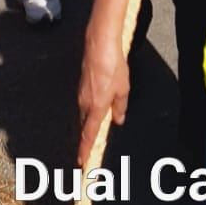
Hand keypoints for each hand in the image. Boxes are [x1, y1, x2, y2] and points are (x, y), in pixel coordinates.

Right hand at [77, 31, 129, 161]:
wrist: (100, 44)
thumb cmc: (112, 65)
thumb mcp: (124, 89)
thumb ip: (120, 107)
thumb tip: (119, 118)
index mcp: (96, 107)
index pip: (89, 134)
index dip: (85, 149)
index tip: (81, 161)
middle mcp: (85, 102)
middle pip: (86, 123)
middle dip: (90, 131)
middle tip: (95, 139)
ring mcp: (81, 92)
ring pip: (86, 111)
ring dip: (93, 115)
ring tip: (105, 111)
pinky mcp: (82, 83)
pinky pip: (86, 99)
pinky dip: (93, 102)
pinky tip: (102, 94)